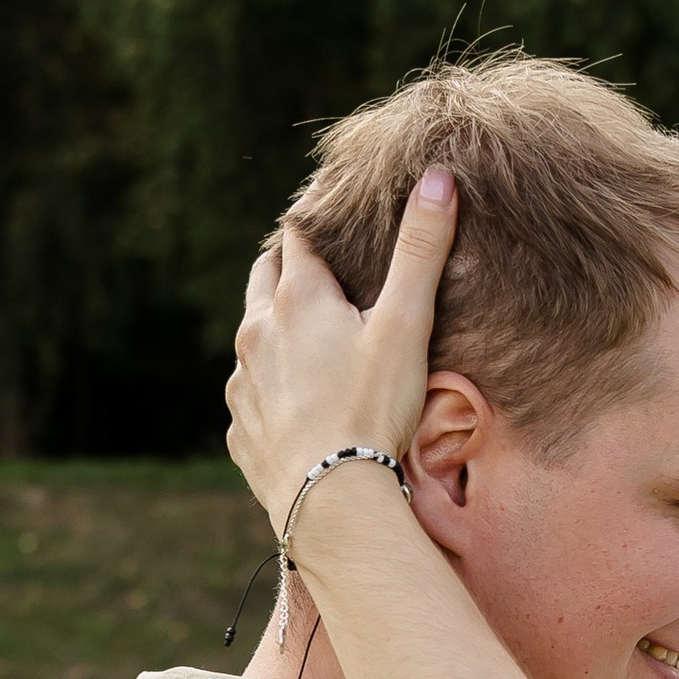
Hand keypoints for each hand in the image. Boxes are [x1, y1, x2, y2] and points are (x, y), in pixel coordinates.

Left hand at [224, 169, 457, 531]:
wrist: (332, 500)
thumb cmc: (372, 409)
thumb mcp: (405, 325)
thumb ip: (420, 251)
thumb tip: (438, 178)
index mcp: (296, 298)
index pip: (297, 236)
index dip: (315, 221)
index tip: (330, 212)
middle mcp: (256, 332)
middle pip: (263, 278)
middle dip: (285, 266)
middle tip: (313, 265)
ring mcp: (242, 383)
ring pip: (252, 337)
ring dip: (273, 329)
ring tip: (304, 336)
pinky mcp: (240, 428)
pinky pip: (249, 395)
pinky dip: (268, 386)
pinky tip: (293, 401)